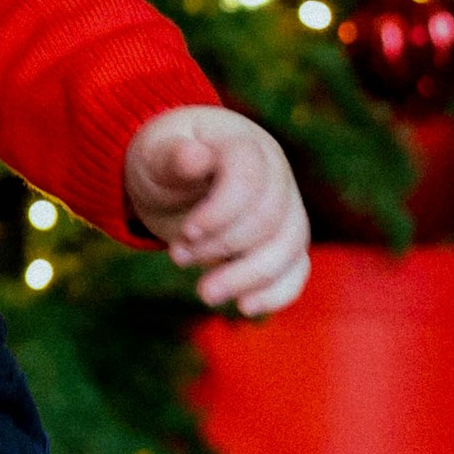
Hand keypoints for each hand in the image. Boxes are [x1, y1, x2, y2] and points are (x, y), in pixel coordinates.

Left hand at [123, 104, 309, 315]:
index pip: (248, 179)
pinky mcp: (285, 241)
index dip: (220, 212)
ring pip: (288, 248)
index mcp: (245, 146)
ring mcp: (287, 209)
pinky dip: (278, 292)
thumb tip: (195, 158)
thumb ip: (173, 157)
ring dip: (248, 277)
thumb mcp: (156, 154)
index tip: (185, 233)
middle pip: (269, 219)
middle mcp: (276, 176)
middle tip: (177, 259)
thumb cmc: (165, 162)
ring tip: (205, 294)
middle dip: (223, 248)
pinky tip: (246, 308)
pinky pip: (297, 268)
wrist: (177, 177)